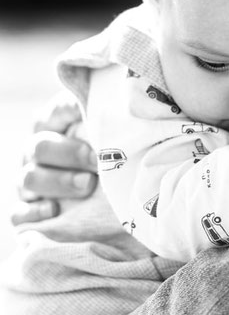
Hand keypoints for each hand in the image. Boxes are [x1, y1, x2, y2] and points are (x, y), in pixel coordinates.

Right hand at [12, 92, 97, 225]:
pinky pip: (18, 213)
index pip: (56, 112)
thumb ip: (106, 118)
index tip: (91, 115)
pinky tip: (54, 211)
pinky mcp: (25, 213)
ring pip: (29, 179)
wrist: (104, 196)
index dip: (72, 111)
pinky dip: (34, 212)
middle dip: (71, 154)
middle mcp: (35, 151)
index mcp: (52, 124)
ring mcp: (29, 182)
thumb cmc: (108, 154)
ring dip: (60, 182)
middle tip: (97, 161)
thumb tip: (123, 101)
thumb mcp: (107, 133)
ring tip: (88, 185)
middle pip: (40, 147)